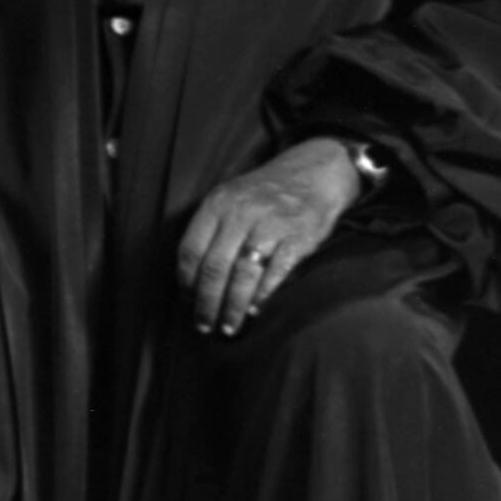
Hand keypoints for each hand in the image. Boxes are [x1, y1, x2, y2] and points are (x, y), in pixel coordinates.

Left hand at [176, 139, 362, 336]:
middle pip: (215, 267)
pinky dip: (263, 294)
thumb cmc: (264, 194)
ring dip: (233, 306)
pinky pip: (276, 271)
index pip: (191, 250)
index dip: (185, 282)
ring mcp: (272, 225)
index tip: (185, 302)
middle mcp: (241, 213)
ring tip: (228, 327)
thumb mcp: (229, 199)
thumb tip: (191, 278)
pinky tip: (254, 310)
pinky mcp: (300, 237)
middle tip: (203, 326)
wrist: (315, 174)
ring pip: (243, 274)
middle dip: (206, 303)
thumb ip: (210, 230)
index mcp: (217, 204)